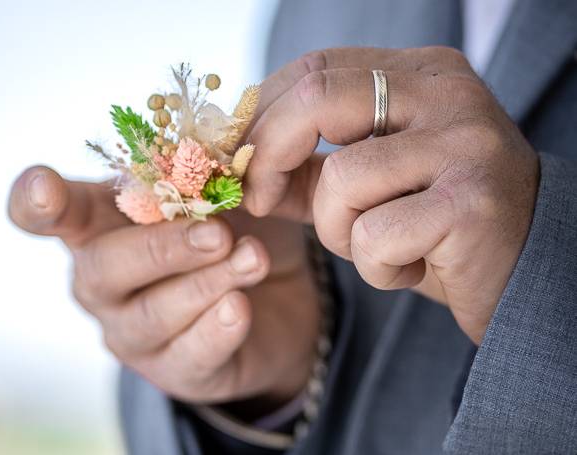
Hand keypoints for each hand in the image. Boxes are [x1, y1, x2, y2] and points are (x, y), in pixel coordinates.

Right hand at [8, 166, 318, 411]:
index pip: (52, 214)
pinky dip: (216, 330)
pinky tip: (239, 308)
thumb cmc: (238, 229)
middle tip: (218, 233)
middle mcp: (105, 282)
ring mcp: (134, 333)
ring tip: (253, 259)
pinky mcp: (176, 371)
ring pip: (151, 315)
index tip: (42, 187)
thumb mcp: (226, 190)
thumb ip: (208, 169)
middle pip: (103, 268)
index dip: (36, 202)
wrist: (281, 295)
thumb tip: (211, 145)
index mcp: (105, 225)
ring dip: (204, 284)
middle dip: (161, 248)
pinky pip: (189, 356)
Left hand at [244, 47, 538, 343]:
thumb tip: (237, 166)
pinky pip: (374, 234)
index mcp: (420, 74)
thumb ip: (305, 170)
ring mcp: (465, 142)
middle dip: (269, 156)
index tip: (238, 164)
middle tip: (255, 200)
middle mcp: (447, 93)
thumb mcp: (365, 189)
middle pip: (316, 97)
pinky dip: (375, 266)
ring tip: (378, 247)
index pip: (313, 69)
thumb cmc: (436, 227)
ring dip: (337, 231)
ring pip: (342, 179)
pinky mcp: (471, 201)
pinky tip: (413, 266)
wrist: (526, 274)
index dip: (260, 118)